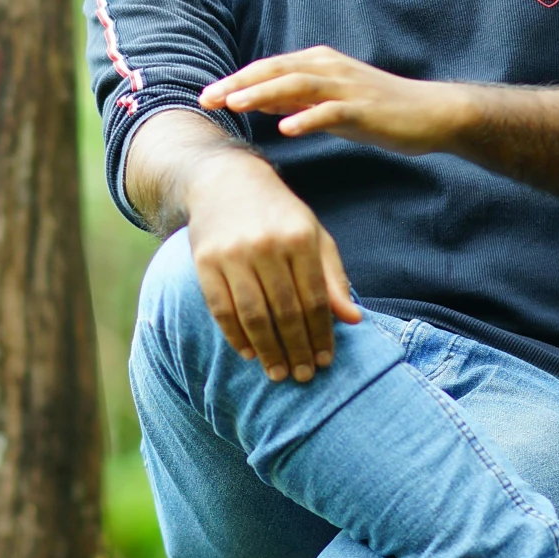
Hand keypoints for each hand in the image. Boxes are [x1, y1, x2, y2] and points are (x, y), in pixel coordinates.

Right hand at [183, 142, 359, 385]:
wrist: (224, 181)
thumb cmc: (278, 214)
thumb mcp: (313, 235)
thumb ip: (333, 277)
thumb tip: (353, 320)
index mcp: (299, 237)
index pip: (315, 298)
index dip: (322, 334)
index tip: (326, 361)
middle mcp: (266, 244)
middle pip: (286, 311)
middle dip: (297, 348)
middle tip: (303, 376)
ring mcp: (232, 253)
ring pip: (253, 315)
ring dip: (268, 350)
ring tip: (278, 372)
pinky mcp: (204, 261)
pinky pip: (221, 309)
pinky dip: (235, 336)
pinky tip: (249, 353)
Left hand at [201, 45, 464, 152]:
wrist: (430, 113)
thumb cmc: (377, 109)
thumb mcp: (328, 102)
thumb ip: (294, 100)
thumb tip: (254, 101)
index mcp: (318, 63)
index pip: (268, 68)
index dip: (236, 80)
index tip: (206, 96)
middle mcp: (329, 67)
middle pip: (275, 71)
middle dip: (239, 84)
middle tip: (208, 99)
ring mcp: (347, 86)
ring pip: (298, 85)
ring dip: (264, 93)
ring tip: (236, 105)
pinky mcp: (365, 108)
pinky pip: (331, 111)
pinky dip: (307, 117)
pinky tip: (286, 128)